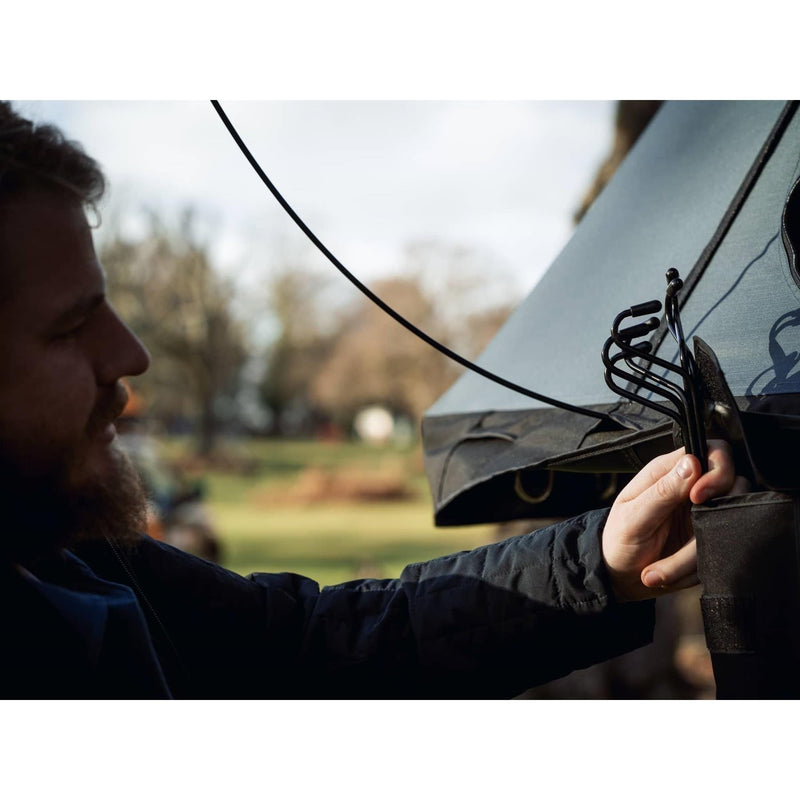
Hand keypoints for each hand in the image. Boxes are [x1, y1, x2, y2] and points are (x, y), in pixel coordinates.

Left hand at [602, 440, 748, 601]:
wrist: (620, 578)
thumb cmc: (619, 541)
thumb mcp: (633, 518)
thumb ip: (662, 491)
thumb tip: (693, 462)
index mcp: (668, 472)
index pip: (712, 452)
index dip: (716, 470)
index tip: (698, 497)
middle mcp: (692, 489)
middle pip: (734, 485)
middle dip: (712, 519)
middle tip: (685, 542)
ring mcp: (706, 515)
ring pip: (730, 524)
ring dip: (692, 557)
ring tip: (660, 572)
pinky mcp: (712, 541)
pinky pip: (724, 550)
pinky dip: (696, 569)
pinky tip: (670, 575)